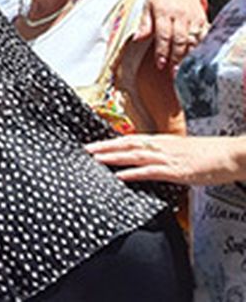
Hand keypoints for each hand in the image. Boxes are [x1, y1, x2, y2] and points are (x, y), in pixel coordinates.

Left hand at [86, 134, 245, 184]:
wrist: (231, 155)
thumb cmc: (209, 155)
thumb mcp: (181, 152)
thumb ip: (163, 155)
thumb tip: (147, 162)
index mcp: (161, 141)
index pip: (130, 138)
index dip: (110, 141)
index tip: (92, 144)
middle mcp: (161, 146)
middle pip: (127, 144)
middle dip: (104, 147)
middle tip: (84, 150)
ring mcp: (168, 158)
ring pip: (134, 155)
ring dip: (113, 157)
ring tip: (95, 159)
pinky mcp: (177, 171)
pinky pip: (151, 171)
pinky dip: (134, 173)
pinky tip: (120, 176)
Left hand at [145, 0, 206, 69]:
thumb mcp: (147, 7)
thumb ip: (144, 24)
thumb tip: (137, 38)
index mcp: (164, 12)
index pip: (163, 35)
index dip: (162, 51)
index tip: (160, 64)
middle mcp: (180, 15)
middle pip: (180, 40)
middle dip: (176, 57)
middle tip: (172, 71)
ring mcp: (193, 17)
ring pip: (193, 40)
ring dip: (188, 56)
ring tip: (183, 69)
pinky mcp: (203, 19)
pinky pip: (203, 36)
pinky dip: (200, 48)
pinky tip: (196, 58)